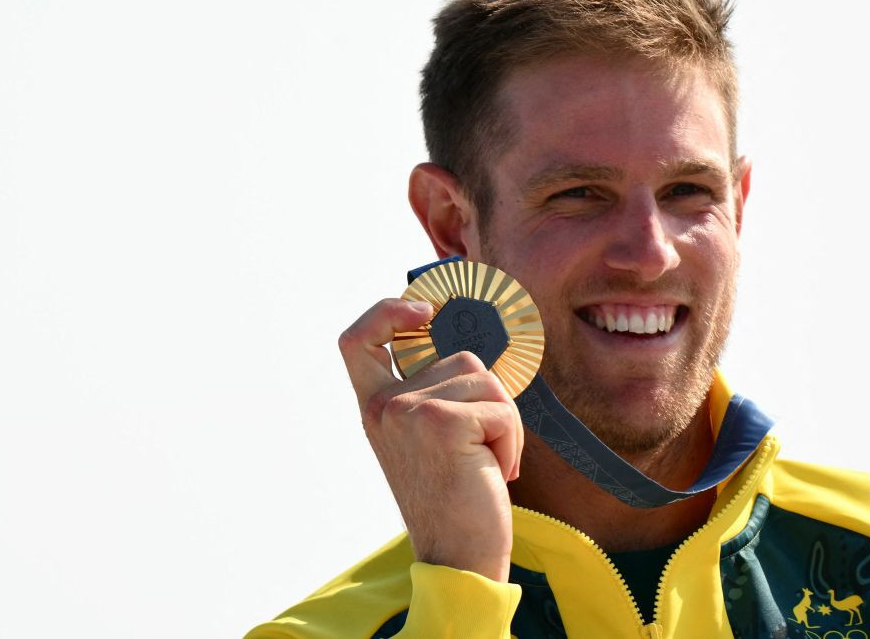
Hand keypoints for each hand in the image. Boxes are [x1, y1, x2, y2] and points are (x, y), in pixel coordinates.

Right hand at [338, 298, 523, 581]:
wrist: (458, 558)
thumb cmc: (455, 499)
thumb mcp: (427, 439)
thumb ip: (431, 394)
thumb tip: (463, 347)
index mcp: (374, 408)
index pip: (358, 340)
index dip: (388, 311)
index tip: (424, 311)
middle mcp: (383, 406)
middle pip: (460, 358)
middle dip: (489, 398)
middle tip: (483, 448)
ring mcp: (408, 411)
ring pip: (487, 381)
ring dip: (503, 422)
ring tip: (486, 463)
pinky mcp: (442, 422)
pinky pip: (501, 410)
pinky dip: (511, 441)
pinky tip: (495, 473)